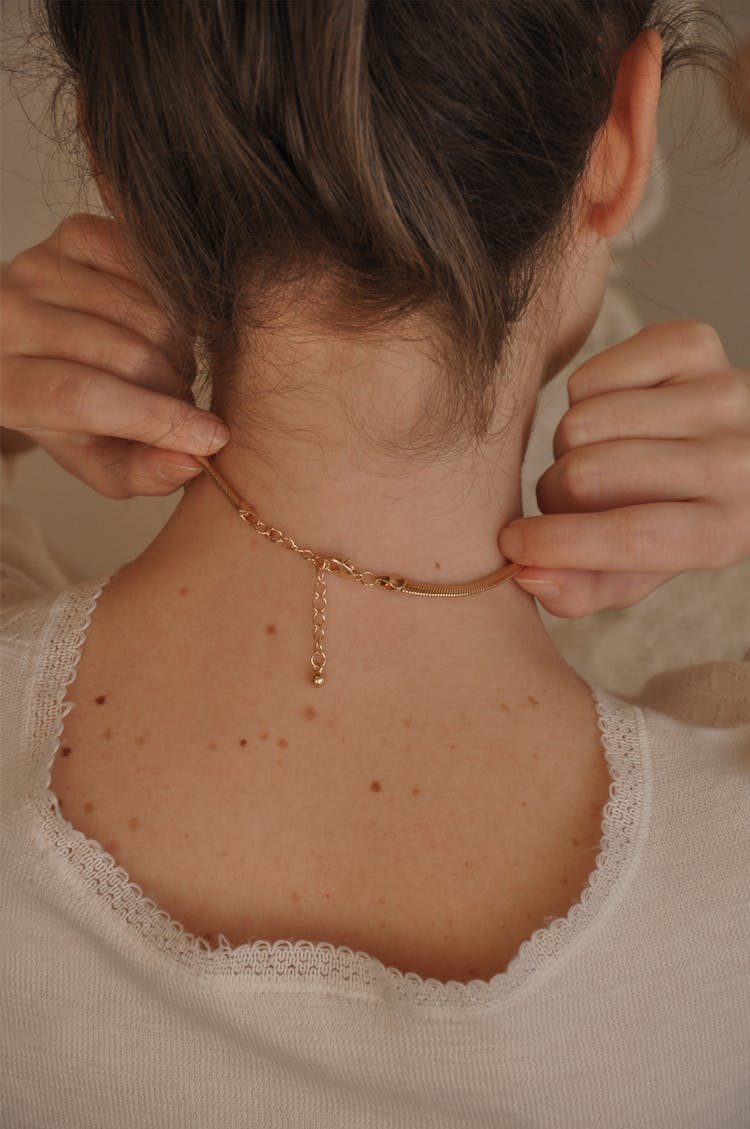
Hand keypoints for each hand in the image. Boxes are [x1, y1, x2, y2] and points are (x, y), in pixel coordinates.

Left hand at [0, 213, 229, 496]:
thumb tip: (191, 458)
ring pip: (144, 311)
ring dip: (179, 348)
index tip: (210, 436)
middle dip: (173, 385)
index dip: (153, 418)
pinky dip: (175, 303)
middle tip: (179, 402)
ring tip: (169, 368)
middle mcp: (9, 318)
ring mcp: (41, 267)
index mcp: (3, 386)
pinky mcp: (74, 235)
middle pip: (121, 352)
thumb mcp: (102, 462)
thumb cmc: (72, 416)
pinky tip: (166, 326)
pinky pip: (151, 267)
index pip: (80, 397)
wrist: (43, 353)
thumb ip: (144, 472)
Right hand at [498, 321, 749, 616]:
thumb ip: (582, 590)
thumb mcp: (638, 573)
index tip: (512, 544)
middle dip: (558, 493)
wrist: (732, 447)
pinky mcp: (694, 344)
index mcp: (729, 529)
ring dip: (570, 447)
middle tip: (570, 500)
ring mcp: (721, 392)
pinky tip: (612, 415)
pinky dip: (584, 397)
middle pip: (591, 474)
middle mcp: (737, 459)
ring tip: (595, 456)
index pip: (634, 536)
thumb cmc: (673, 517)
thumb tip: (527, 574)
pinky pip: (590, 376)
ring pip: (583, 422)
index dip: (560, 543)